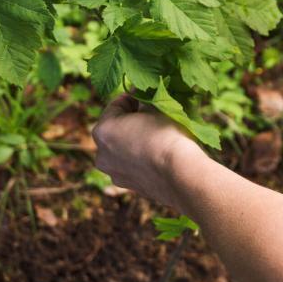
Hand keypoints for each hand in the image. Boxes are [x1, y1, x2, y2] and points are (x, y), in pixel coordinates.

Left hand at [92, 93, 207, 209]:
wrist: (180, 173)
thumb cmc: (166, 135)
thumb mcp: (155, 108)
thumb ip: (145, 100)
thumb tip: (144, 95)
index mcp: (103, 131)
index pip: (115, 105)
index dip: (133, 97)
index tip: (147, 95)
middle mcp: (101, 154)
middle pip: (115, 129)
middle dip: (132, 120)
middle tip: (151, 113)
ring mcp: (114, 173)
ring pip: (122, 149)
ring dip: (134, 139)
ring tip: (155, 134)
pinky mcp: (129, 186)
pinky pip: (131, 166)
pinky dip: (140, 158)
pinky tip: (157, 153)